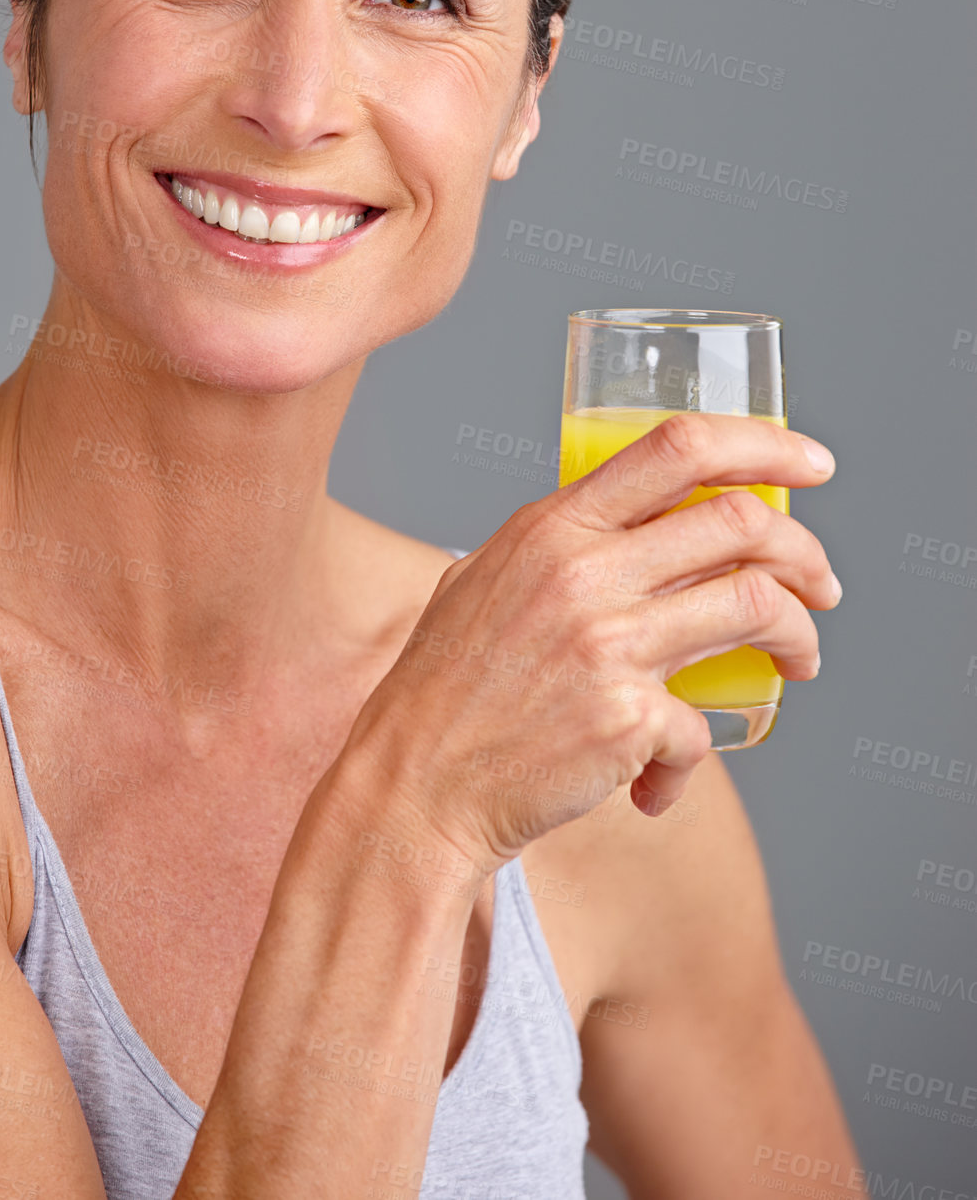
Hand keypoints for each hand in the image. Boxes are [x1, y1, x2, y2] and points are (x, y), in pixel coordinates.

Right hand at [343, 412, 839, 875]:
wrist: (409, 787)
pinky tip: (662, 781)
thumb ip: (552, 549)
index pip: (678, 445)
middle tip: (821, 583)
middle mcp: (584, 571)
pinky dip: (693, 758)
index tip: (811, 464)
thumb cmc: (441, 690)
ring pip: (756, 604)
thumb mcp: (482, 580)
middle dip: (805, 552)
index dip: (764, 444)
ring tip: (799, 659)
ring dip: (799, 632)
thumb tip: (621, 532)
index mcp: (552, 525)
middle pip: (740, 521)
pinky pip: (702, 727)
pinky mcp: (625, 719)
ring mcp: (608, 644)